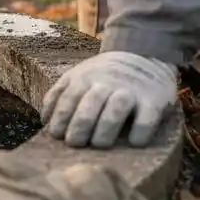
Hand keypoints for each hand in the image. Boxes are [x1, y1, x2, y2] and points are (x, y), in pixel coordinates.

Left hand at [40, 51, 178, 147]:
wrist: (144, 55)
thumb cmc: (104, 75)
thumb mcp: (79, 75)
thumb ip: (61, 93)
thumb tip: (45, 120)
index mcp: (84, 78)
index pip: (67, 100)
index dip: (59, 119)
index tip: (56, 136)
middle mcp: (106, 83)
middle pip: (88, 107)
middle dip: (78, 128)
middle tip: (75, 143)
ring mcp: (130, 91)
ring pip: (115, 110)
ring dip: (104, 130)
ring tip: (99, 144)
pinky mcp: (154, 100)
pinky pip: (146, 119)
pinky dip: (139, 132)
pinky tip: (134, 142)